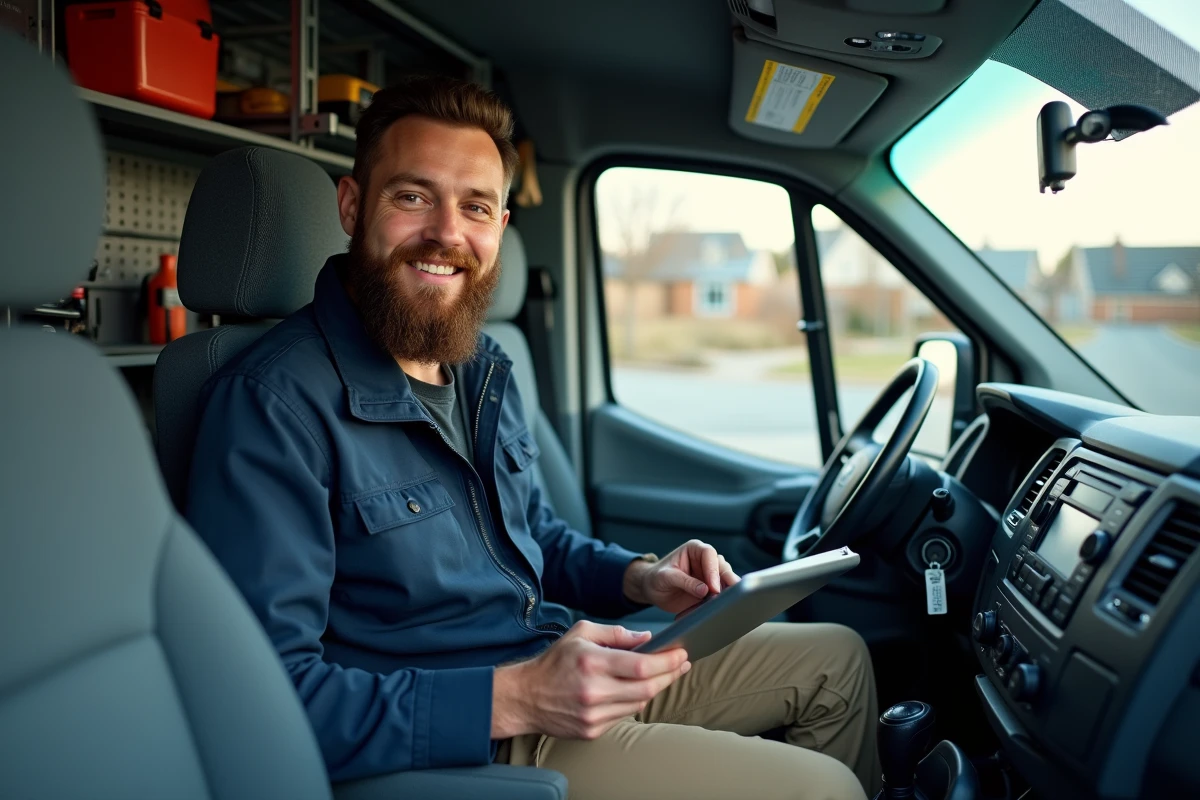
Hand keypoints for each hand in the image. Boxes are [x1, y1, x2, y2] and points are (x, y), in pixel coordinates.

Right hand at [491, 621, 689, 739]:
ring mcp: (593, 714)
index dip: (667, 661)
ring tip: (665, 675)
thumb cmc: (554, 662)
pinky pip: (624, 715)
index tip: (682, 654)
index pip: (642, 665)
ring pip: (639, 703)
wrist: (525, 697)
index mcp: (592, 662)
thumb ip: (615, 633)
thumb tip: (646, 638)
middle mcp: (594, 691)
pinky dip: (635, 701)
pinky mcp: (592, 730)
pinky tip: (639, 690)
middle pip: (647, 688)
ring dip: (656, 689)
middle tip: (682, 664)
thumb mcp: (580, 633)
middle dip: (670, 675)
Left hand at [624, 539, 739, 613]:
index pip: (709, 554)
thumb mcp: (666, 577)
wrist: (652, 590)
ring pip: (726, 581)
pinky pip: (720, 595)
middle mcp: (705, 561)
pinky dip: (720, 602)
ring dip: (726, 592)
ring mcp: (709, 576)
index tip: (713, 587)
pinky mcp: (711, 590)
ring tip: (725, 603)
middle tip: (729, 595)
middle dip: (727, 581)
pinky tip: (719, 609)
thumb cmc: (656, 577)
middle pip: (723, 567)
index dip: (713, 570)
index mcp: (694, 550)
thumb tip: (704, 590)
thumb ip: (685, 582)